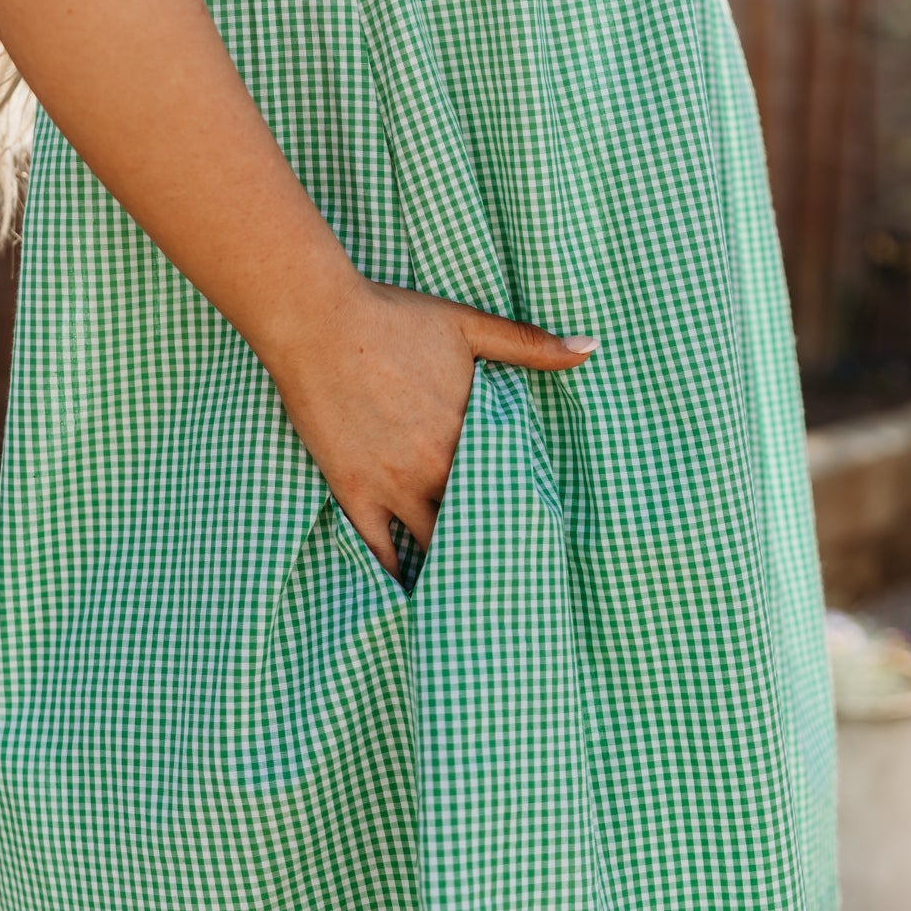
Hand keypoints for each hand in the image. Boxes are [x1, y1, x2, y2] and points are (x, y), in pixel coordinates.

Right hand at [262, 274, 597, 582]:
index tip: (544, 525)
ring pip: (435, 541)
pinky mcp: (354, 492)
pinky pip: (380, 548)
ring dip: (454, 562)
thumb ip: (530, 344)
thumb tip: (591, 347)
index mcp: (472, 430)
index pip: (513, 482)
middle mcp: (438, 467)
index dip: (528, 504)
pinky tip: (412, 590)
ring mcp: (394, 485)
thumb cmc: (393, 319)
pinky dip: (398, 573)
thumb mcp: (468, 325)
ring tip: (473, 589)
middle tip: (516, 570)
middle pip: (479, 520)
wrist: (319, 323)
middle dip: (496, 541)